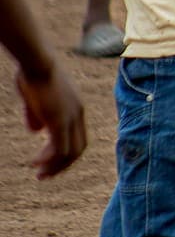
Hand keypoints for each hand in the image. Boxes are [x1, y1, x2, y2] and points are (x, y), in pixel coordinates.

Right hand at [19, 65, 85, 179]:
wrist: (37, 60)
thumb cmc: (33, 73)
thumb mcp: (35, 97)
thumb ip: (36, 114)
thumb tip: (35, 131)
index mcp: (76, 108)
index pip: (78, 138)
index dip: (66, 154)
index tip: (50, 163)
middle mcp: (78, 114)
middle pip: (78, 148)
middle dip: (63, 165)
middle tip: (46, 176)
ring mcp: (70, 117)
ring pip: (69, 152)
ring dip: (55, 167)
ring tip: (40, 175)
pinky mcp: (59, 119)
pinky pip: (58, 147)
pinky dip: (49, 159)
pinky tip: (36, 164)